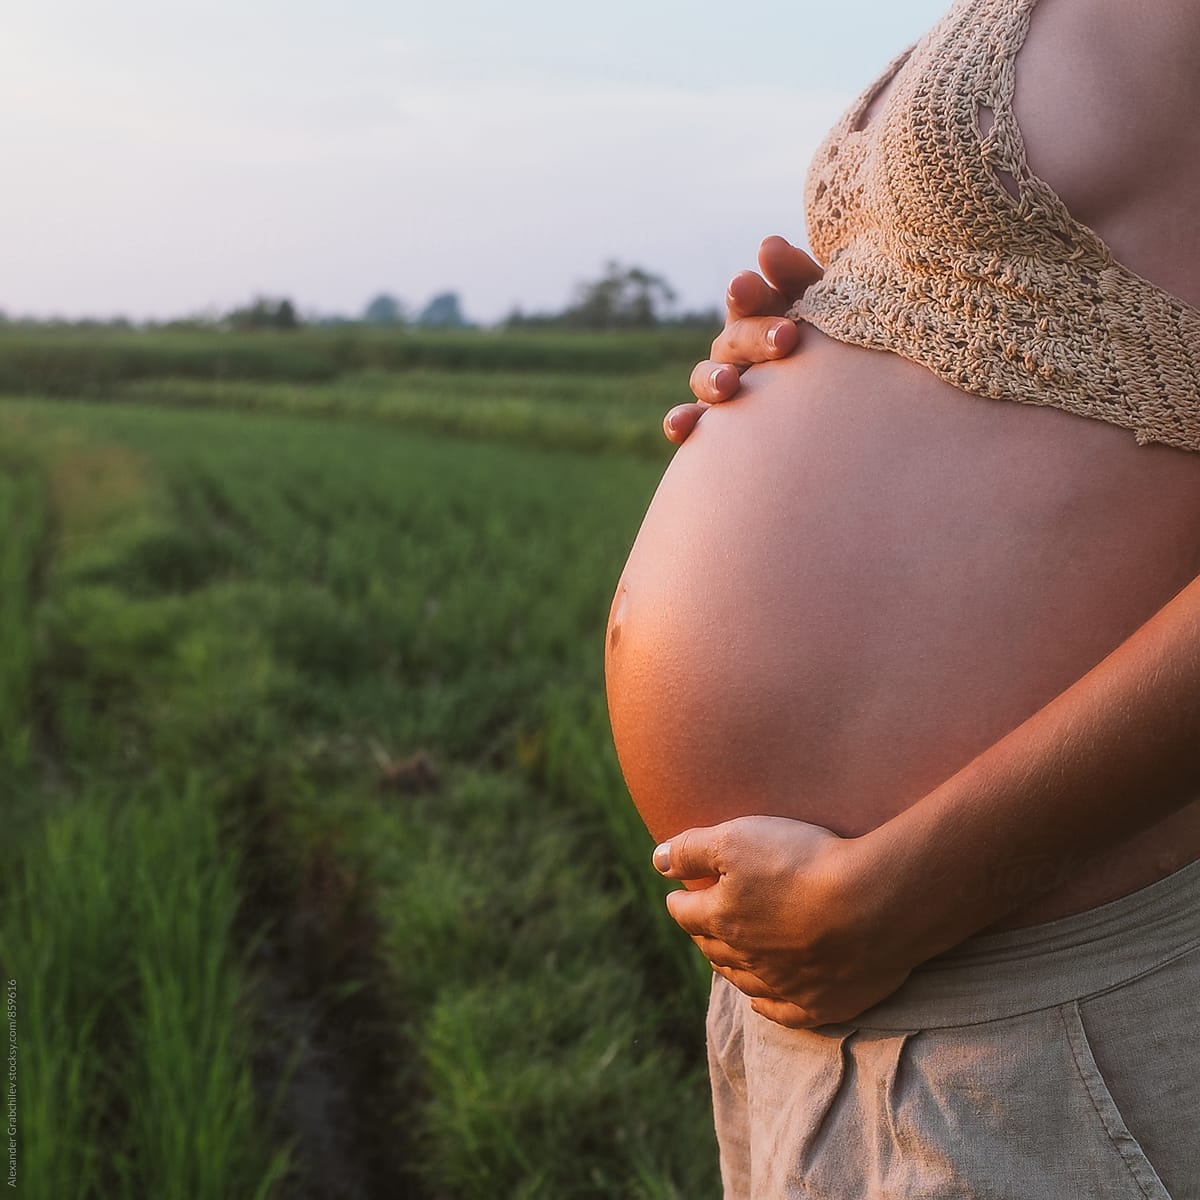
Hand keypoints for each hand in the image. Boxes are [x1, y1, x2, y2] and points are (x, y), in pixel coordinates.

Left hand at [653, 816, 914, 1028]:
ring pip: (744, 979)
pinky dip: (768, 1006)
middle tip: (700, 923)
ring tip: (725, 957)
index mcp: (722, 919)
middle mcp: (747, 958)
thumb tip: (657, 861)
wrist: (875, 903)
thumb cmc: (803, 862)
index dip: (679, 902)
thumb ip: (691, 849)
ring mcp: (784, 985)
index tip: (676, 896)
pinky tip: (761, 1002)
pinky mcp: (823, 1003)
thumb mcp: (736, 838)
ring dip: (730, 967)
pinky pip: (785, 1013)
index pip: (686, 913)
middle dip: (702, 934)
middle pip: (714, 948)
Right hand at [664, 236, 822, 444]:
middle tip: (786, 339)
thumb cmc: (832, 343)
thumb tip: (768, 246)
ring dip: (713, 378)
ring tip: (729, 383)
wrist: (842, 408)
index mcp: (763, 314)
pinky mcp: (714, 425)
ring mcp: (724, 384)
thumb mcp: (826, 305)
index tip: (747, 287)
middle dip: (755, 336)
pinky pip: (694, 423)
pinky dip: (680, 421)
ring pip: (705, 377)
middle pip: (736, 338)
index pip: (748, 297)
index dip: (747, 293)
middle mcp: (738, 347)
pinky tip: (681, 427)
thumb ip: (798, 276)